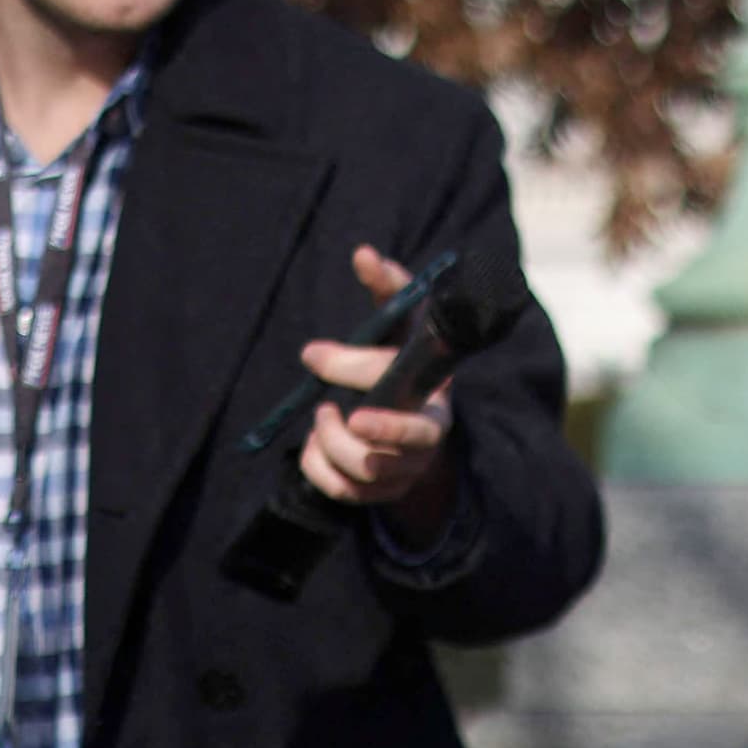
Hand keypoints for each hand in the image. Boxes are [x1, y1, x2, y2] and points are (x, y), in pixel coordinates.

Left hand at [298, 245, 460, 540]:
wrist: (416, 416)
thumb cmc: (405, 357)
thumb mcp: (402, 320)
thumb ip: (388, 287)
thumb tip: (362, 254)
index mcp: (436, 391)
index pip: (401, 379)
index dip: (354, 368)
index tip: (312, 354)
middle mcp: (430, 435)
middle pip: (407, 444)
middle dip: (363, 434)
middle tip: (325, 413)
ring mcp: (409, 467)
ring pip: (369, 471)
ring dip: (332, 446)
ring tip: (321, 421)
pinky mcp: (384, 491)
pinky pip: (347, 493)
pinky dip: (319, 472)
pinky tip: (314, 448)